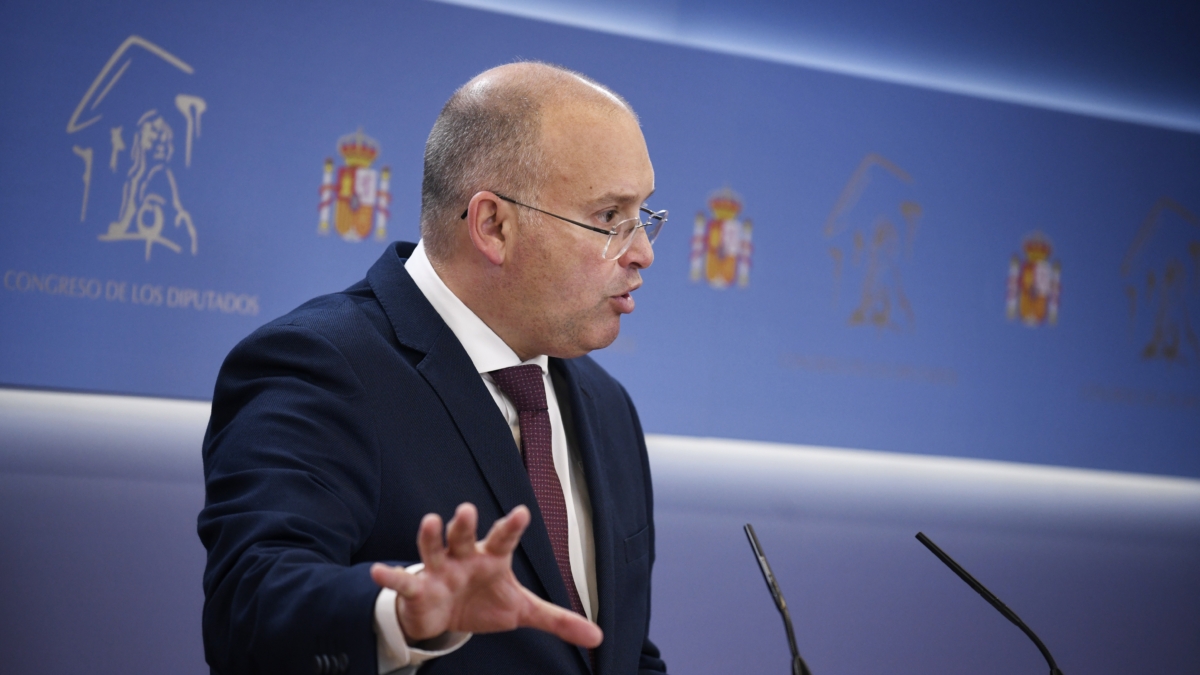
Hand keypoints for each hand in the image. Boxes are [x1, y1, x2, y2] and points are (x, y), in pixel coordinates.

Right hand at [370, 502, 602, 647]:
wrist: (448, 618)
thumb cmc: (485, 602)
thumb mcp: (523, 611)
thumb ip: (558, 620)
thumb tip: (598, 637)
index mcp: (492, 557)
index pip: (504, 538)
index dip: (512, 525)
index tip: (522, 512)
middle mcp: (464, 556)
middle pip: (464, 534)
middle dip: (464, 523)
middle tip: (467, 510)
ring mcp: (439, 569)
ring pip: (434, 548)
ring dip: (431, 536)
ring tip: (431, 521)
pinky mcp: (419, 588)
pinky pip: (404, 581)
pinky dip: (391, 577)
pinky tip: (380, 571)